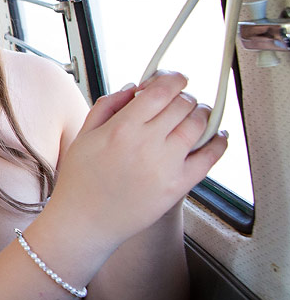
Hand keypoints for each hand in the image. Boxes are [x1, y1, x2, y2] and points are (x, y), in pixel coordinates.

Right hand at [49, 71, 227, 249]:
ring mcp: (165, 165)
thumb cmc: (81, 181)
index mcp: (122, 127)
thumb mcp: (84, 135)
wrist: (85, 221)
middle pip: (183, 104)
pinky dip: (219, 142)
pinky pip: (210, 157)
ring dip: (202, 114)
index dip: (173, 78)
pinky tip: (216, 137)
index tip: (175, 78)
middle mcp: (146, 143)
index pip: (161, 90)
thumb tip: (134, 88)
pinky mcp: (178, 186)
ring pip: (199, 125)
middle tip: (181, 99)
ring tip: (197, 115)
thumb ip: (108, 105)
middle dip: (185, 96)